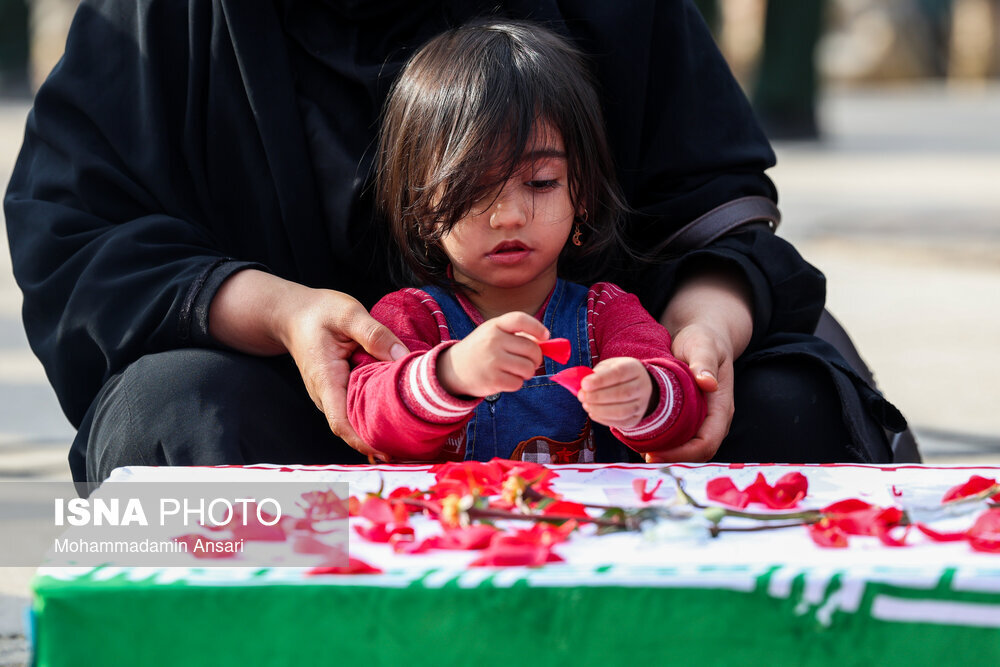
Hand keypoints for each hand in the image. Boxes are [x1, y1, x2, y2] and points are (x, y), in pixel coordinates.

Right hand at [209, 270, 407, 459]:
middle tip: (410, 444)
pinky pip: (355, 407)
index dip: (362, 440)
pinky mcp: (337, 390)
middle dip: (377, 439)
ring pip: (354, 419)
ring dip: (377, 427)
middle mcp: (325, 394)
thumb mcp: (348, 313)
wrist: (291, 314)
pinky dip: (373, 413)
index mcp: (326, 379)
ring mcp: (330, 394)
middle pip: (351, 427)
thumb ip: (375, 334)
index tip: (385, 450)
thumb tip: (403, 356)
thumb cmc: (318, 312)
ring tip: (408, 432)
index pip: (340, 422)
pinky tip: (396, 413)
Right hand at [437, 312, 548, 397]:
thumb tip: (547, 344)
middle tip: (530, 361)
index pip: (520, 320)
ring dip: (528, 372)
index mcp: (494, 325)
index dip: (537, 328)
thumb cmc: (482, 350)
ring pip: (528, 368)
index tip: (545, 336)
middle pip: (532, 349)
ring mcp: (492, 361)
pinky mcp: (493, 380)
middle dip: (536, 358)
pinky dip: (516, 383)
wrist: (453, 369)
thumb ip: (518, 336)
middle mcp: (493, 341)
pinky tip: (506, 379)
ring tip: (517, 370)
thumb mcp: (494, 335)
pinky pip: (518, 383)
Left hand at [577, 357, 653, 429]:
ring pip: (622, 411)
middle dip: (598, 397)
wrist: (636, 385)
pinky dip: (604, 419)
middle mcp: (642, 386)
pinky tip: (593, 413)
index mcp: (634, 368)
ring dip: (600, 410)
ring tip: (586, 405)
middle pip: (622, 393)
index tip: (584, 384)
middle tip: (581, 396)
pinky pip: (620, 422)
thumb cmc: (616, 374)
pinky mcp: (636, 418)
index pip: (619, 373)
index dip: (601, 380)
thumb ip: (595, 374)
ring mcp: (641, 404)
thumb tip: (581, 386)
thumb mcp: (608, 367)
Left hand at [643, 321, 732, 462]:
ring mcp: (700, 420)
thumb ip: (704, 362)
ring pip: (684, 448)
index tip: (654, 454)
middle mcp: (712, 420)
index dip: (682, 454)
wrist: (698, 336)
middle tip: (637, 454)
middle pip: (694, 453)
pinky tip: (637, 435)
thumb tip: (708, 382)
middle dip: (668, 458)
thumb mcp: (703, 345)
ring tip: (633, 446)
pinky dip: (658, 440)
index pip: (706, 443)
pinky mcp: (686, 417)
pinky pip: (675, 437)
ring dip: (662, 452)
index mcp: (720, 408)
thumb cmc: (703, 339)